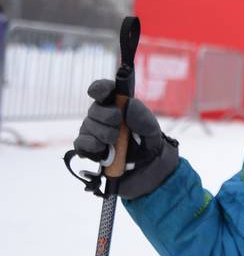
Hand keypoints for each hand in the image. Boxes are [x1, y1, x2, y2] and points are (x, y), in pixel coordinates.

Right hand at [74, 79, 178, 198]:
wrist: (148, 168)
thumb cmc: (147, 142)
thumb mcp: (150, 127)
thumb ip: (140, 114)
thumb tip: (126, 103)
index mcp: (117, 106)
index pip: (103, 91)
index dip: (100, 88)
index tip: (103, 92)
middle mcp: (102, 117)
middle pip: (94, 109)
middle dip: (106, 116)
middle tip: (118, 123)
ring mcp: (93, 132)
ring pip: (87, 126)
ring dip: (103, 133)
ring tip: (115, 141)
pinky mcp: (88, 149)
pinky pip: (81, 143)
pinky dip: (91, 145)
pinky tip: (102, 149)